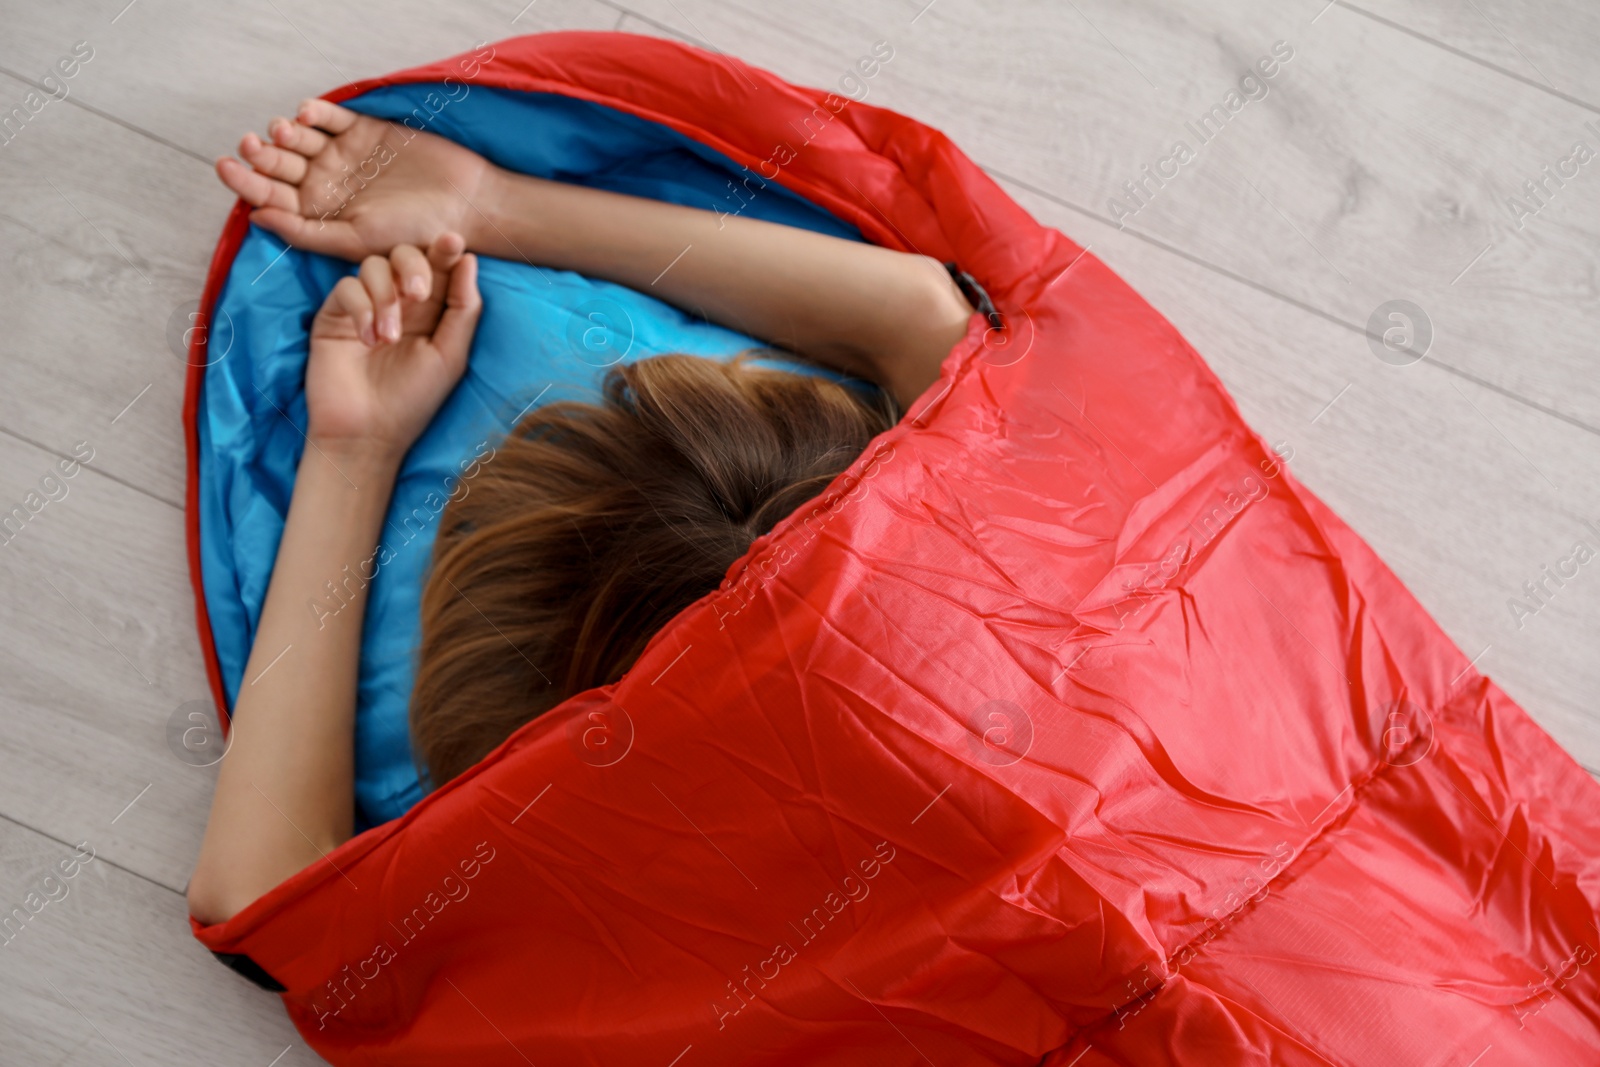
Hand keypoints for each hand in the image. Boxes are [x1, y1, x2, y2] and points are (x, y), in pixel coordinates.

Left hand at [217, 99, 498, 259]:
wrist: (464, 205)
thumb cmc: (413, 233)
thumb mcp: (354, 240)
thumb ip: (306, 232)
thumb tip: (255, 216)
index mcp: (319, 213)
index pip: (271, 196)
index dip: (244, 181)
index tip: (226, 167)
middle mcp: (327, 183)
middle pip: (280, 164)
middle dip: (261, 154)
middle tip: (252, 145)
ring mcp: (344, 155)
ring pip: (301, 139)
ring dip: (287, 133)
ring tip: (284, 131)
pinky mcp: (365, 131)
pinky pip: (332, 117)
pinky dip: (317, 113)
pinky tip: (307, 115)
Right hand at [306, 233, 481, 462]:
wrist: (367, 433)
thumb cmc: (413, 399)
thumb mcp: (450, 355)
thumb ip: (462, 308)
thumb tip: (468, 258)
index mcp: (430, 310)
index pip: (437, 268)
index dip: (444, 251)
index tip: (452, 241)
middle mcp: (397, 302)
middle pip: (402, 254)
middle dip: (413, 265)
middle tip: (418, 294)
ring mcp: (364, 306)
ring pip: (372, 266)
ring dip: (385, 296)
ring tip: (389, 338)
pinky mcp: (334, 316)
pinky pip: (346, 288)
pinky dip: (360, 308)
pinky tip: (368, 340)